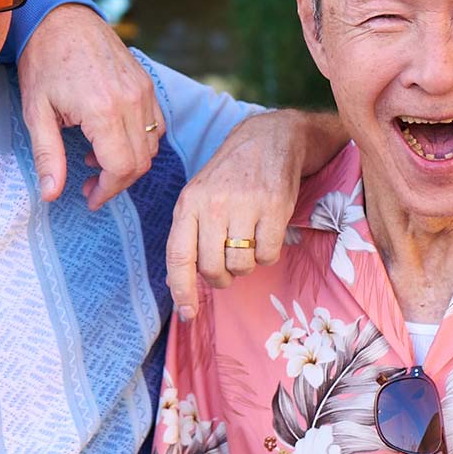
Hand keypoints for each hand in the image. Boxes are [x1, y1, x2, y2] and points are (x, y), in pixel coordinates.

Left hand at [17, 3, 162, 208]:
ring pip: (152, 146)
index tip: (90, 197)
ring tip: (96, 159)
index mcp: (103, 110)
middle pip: (140, 162)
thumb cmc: (43, 60)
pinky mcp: (147, 83)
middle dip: (116, 182)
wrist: (61, 18)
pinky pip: (156, 125)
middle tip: (90, 185)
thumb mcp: (36, 112)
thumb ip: (47, 156)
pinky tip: (111, 138)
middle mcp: (130, 101)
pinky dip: (140, 141)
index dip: (107, 191)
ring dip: (128, 162)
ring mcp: (143, 90)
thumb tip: (51, 194)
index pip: (121, 168)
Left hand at [165, 110, 307, 319]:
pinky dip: (267, 254)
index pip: (178, 256)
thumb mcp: (198, 198)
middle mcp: (213, 205)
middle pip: (212, 268)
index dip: (182, 290)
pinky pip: (267, 255)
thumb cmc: (229, 177)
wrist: (269, 139)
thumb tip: (178, 285)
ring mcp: (244, 205)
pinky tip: (265, 232)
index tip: (188, 314)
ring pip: (241, 265)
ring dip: (245, 265)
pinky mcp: (274, 207)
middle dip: (221, 278)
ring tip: (247, 241)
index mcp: (188, 204)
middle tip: (227, 266)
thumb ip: (187, 236)